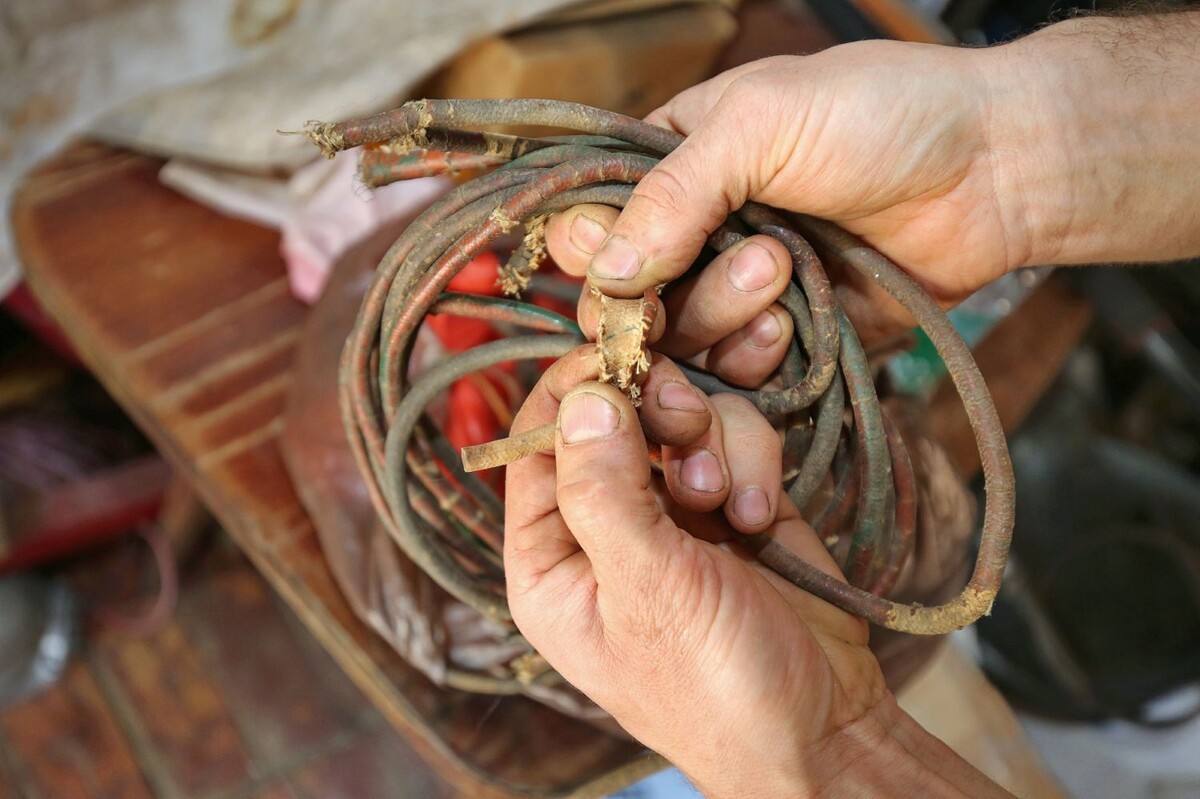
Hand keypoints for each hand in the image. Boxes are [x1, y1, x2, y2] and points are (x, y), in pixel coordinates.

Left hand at [503, 346, 893, 796]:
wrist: (825, 725)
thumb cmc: (715, 686)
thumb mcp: (649, 592)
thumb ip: (605, 493)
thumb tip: (579, 397)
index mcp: (551, 557)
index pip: (536, 444)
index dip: (571, 391)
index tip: (616, 354)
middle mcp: (604, 523)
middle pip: (612, 412)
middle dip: (657, 414)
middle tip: (686, 432)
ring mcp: (671, 507)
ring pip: (679, 414)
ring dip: (713, 446)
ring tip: (731, 508)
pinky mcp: (734, 495)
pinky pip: (734, 435)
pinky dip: (754, 462)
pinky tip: (763, 520)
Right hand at [548, 15, 1199, 354]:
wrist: (996, 169)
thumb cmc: (884, 114)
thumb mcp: (764, 122)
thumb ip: (674, 191)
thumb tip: (599, 270)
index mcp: (675, 158)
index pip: (592, 219)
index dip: (593, 254)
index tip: (619, 275)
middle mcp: (695, 228)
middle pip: (631, 295)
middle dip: (676, 295)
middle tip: (755, 263)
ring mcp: (737, 287)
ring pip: (682, 340)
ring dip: (724, 322)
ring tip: (786, 279)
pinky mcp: (782, 337)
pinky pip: (736, 373)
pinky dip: (754, 359)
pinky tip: (793, 327)